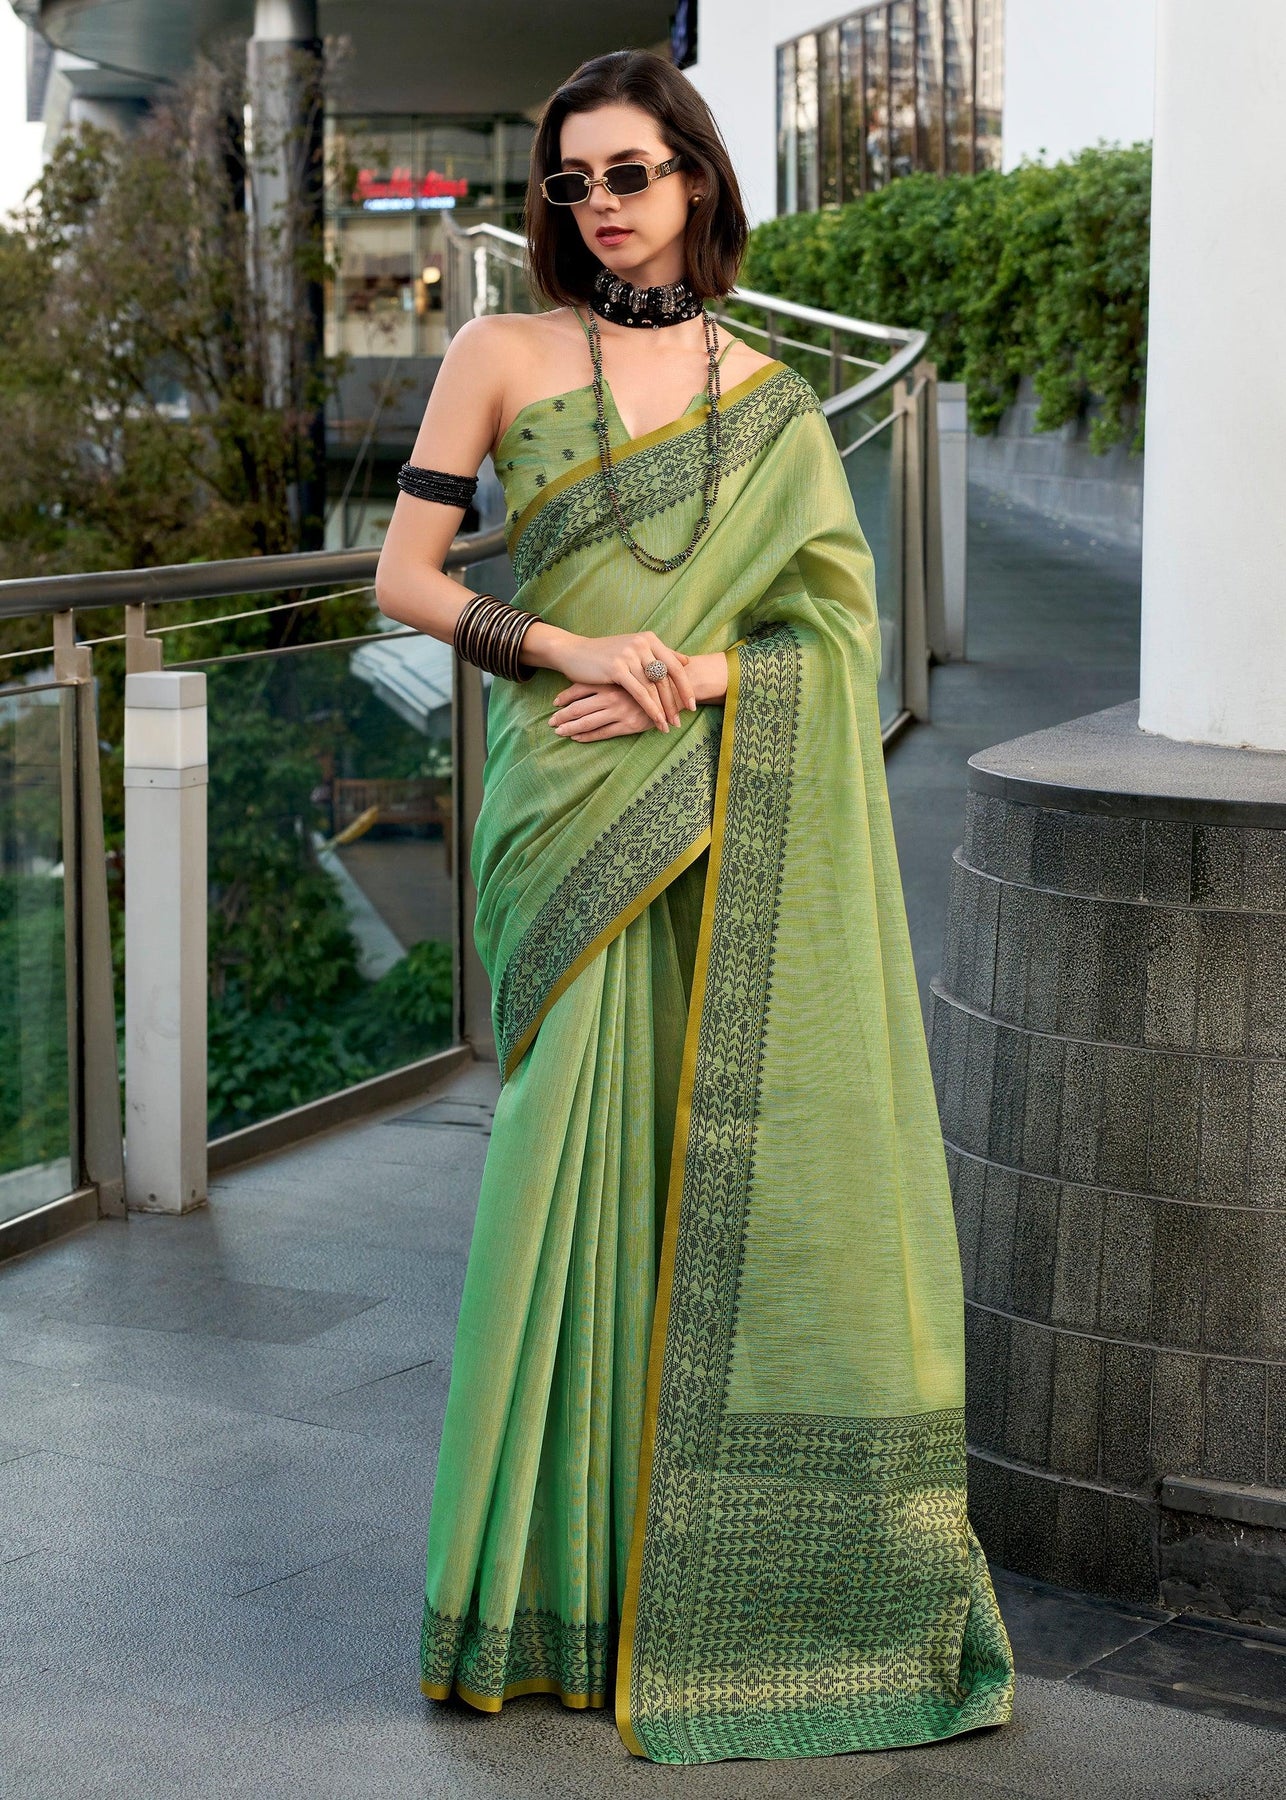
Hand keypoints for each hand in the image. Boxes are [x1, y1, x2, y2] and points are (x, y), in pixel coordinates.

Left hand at [550, 678, 680, 740]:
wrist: (678, 687)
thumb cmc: (653, 676)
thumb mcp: (632, 669)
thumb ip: (615, 671)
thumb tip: (591, 674)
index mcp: (611, 680)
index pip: (581, 688)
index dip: (565, 696)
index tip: (555, 702)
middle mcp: (612, 695)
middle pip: (579, 707)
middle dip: (562, 716)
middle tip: (550, 722)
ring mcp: (619, 711)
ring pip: (587, 721)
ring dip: (570, 728)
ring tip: (558, 731)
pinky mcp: (628, 725)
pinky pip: (603, 732)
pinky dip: (587, 736)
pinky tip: (577, 738)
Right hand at [555, 631, 694, 732]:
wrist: (574, 652)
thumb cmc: (606, 654)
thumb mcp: (635, 649)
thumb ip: (660, 654)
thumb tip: (686, 660)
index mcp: (649, 639)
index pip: (675, 665)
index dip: (685, 686)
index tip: (693, 704)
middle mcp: (642, 644)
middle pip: (667, 678)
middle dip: (676, 701)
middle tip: (682, 719)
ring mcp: (630, 655)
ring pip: (654, 688)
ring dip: (664, 709)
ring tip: (670, 725)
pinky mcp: (617, 668)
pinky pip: (640, 693)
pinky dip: (651, 709)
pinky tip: (657, 721)